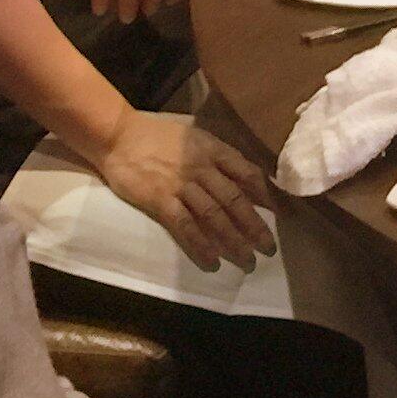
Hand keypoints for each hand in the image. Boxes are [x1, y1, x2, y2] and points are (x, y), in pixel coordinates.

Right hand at [94, 110, 276, 269]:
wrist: (117, 135)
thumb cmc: (157, 136)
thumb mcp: (195, 137)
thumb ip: (219, 156)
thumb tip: (245, 177)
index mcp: (213, 150)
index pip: (248, 174)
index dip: (266, 196)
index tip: (279, 215)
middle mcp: (202, 167)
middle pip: (235, 200)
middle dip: (255, 227)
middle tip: (269, 248)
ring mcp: (181, 184)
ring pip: (215, 216)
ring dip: (234, 241)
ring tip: (248, 261)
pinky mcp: (160, 199)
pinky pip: (185, 226)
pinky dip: (200, 246)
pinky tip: (212, 262)